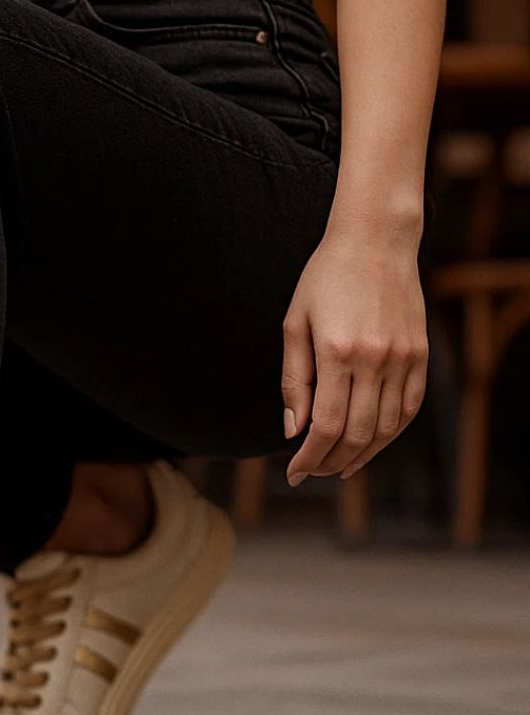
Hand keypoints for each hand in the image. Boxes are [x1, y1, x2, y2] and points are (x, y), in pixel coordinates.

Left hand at [281, 228, 428, 484]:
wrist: (375, 241)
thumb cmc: (325, 278)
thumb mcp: (295, 323)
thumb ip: (294, 380)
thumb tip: (293, 430)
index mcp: (337, 352)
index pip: (326, 426)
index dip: (310, 457)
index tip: (294, 473)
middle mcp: (375, 359)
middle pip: (358, 435)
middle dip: (332, 462)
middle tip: (312, 471)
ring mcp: (403, 358)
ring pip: (387, 429)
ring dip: (362, 455)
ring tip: (338, 464)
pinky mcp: (421, 354)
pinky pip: (410, 408)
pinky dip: (391, 433)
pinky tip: (371, 442)